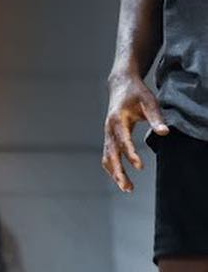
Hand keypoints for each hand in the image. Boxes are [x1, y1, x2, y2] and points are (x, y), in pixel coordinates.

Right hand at [101, 74, 168, 190]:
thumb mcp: (149, 102)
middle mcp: (109, 128)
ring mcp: (107, 133)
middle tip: (128, 187)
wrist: (120, 83)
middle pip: (110, 154)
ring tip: (127, 187)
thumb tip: (164, 133)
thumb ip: (156, 118)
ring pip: (107, 157)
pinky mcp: (109, 135)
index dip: (130, 154)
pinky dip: (112, 167)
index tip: (140, 166)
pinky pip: (107, 154)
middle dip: (118, 172)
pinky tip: (121, 176)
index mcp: (117, 119)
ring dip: (115, 173)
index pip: (123, 141)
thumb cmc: (136, 92)